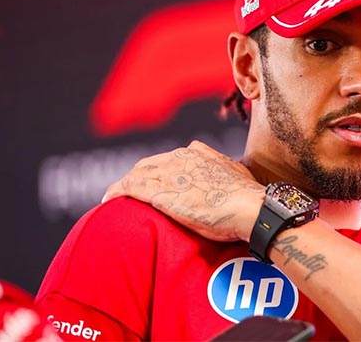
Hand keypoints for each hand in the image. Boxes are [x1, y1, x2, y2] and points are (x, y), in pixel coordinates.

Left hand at [103, 140, 264, 241]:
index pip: (169, 159)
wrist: (252, 208)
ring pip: (137, 175)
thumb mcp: (234, 174)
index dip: (158, 170)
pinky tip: (108, 200)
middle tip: (127, 191)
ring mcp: (170, 173)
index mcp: (198, 152)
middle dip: (136, 176)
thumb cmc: (248, 197)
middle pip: (149, 164)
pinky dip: (117, 192)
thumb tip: (220, 173)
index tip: (155, 181)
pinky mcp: (161, 192)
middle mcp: (181, 157)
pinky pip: (130, 188)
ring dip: (123, 185)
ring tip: (112, 197)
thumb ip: (220, 170)